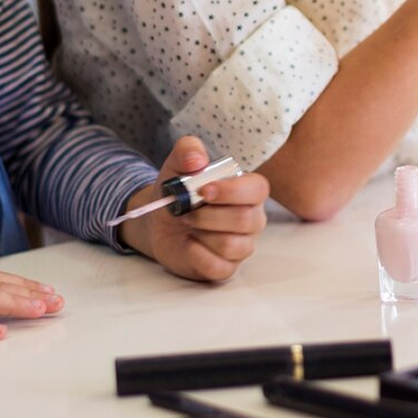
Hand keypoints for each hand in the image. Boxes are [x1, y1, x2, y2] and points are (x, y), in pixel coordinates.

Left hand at [118, 137, 267, 281]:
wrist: (160, 222)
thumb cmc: (179, 192)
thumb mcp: (178, 165)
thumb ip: (188, 150)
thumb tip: (197, 160)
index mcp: (247, 191)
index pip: (258, 189)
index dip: (233, 191)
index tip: (204, 190)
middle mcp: (251, 219)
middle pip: (245, 219)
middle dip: (208, 215)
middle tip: (187, 212)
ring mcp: (241, 245)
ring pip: (232, 245)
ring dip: (202, 234)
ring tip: (189, 226)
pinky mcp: (226, 267)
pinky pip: (219, 267)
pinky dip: (197, 255)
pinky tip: (188, 244)